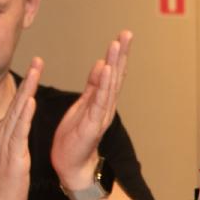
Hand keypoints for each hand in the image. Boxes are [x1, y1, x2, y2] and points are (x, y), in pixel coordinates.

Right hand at [0, 58, 40, 199]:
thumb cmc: (8, 182)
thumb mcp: (14, 155)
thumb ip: (16, 139)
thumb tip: (21, 128)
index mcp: (8, 134)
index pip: (19, 105)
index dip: (28, 85)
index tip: (36, 68)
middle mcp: (5, 134)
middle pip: (18, 102)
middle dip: (28, 80)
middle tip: (38, 60)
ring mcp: (7, 143)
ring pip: (18, 112)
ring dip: (27, 91)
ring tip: (35, 73)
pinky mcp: (12, 155)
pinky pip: (18, 132)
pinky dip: (24, 116)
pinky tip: (30, 102)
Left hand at [52, 31, 131, 189]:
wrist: (72, 166)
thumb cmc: (75, 138)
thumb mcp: (83, 106)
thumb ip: (93, 87)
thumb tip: (101, 64)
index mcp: (101, 100)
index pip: (111, 73)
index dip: (117, 55)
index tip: (122, 36)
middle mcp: (106, 105)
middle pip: (116, 75)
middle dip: (122, 54)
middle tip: (127, 34)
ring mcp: (101, 114)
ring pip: (110, 85)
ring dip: (114, 63)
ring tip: (117, 45)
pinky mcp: (93, 123)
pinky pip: (100, 100)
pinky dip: (105, 84)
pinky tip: (107, 69)